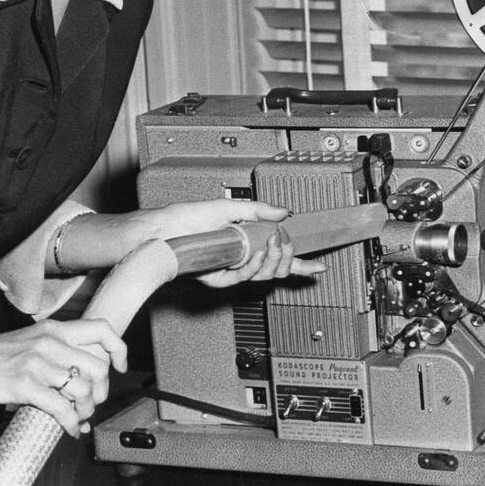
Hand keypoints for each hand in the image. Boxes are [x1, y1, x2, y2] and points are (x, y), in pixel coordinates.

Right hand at [0, 316, 128, 437]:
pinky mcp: (23, 385)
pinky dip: (71, 423)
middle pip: (99, 368)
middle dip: (100, 392)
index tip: (119, 367)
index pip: (102, 329)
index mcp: (52, 329)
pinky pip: (62, 408)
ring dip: (85, 411)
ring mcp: (36, 363)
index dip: (118, 350)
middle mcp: (49, 342)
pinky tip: (68, 429)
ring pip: (83, 390)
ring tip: (76, 418)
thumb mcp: (25, 343)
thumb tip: (75, 379)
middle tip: (90, 404)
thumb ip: (52, 354)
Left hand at [151, 198, 327, 288]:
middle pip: (277, 268)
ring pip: (265, 274)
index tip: (318, 265)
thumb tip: (283, 212)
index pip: (279, 256)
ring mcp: (232, 269)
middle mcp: (243, 258)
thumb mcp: (229, 206)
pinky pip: (245, 276)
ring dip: (274, 259)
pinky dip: (254, 265)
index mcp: (248, 241)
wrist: (165, 230)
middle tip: (287, 242)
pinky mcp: (220, 278)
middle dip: (289, 257)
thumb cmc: (187, 218)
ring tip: (273, 244)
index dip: (301, 263)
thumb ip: (258, 210)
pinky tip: (256, 254)